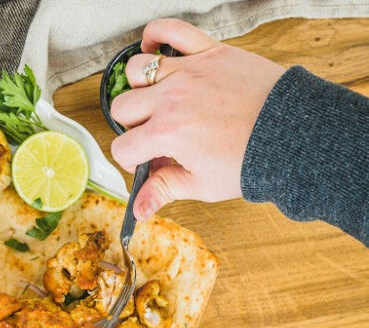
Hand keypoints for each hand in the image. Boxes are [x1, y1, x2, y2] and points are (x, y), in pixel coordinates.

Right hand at [109, 19, 285, 219]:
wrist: (293, 134)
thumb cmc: (253, 158)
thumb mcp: (203, 184)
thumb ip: (164, 191)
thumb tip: (139, 210)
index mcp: (167, 132)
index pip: (122, 146)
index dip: (131, 159)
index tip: (147, 161)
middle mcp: (172, 98)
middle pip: (121, 108)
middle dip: (133, 126)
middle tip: (155, 134)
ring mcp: (189, 72)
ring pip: (135, 70)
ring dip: (139, 87)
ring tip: (156, 99)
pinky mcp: (210, 53)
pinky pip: (171, 30)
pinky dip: (156, 35)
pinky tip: (154, 49)